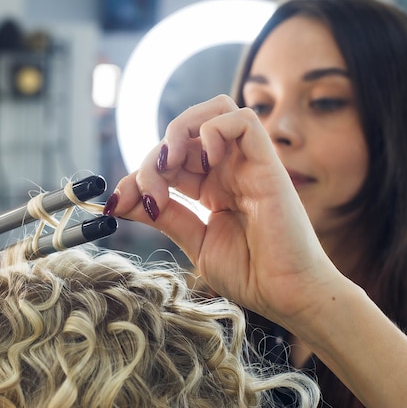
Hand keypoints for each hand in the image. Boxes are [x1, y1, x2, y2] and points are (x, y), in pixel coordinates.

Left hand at [109, 95, 340, 325]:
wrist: (287, 296)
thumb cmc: (250, 273)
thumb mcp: (194, 240)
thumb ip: (165, 215)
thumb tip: (123, 200)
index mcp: (211, 188)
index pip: (169, 161)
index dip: (139, 174)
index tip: (118, 203)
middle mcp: (228, 170)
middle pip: (182, 135)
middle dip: (152, 160)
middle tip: (149, 195)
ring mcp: (247, 164)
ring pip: (213, 111)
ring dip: (179, 131)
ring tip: (170, 166)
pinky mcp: (267, 163)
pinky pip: (242, 120)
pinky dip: (213, 130)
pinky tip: (204, 162)